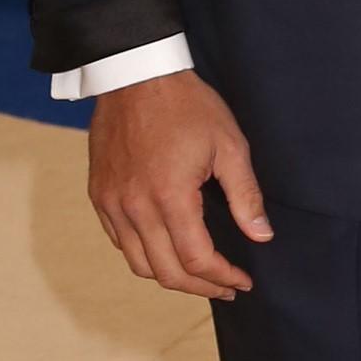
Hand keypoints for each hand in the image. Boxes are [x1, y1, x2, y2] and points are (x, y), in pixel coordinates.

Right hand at [89, 73, 272, 300]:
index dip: (222, 277)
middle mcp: (134, 207)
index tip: (242, 281)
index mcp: (169, 196)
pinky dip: (144, 254)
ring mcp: (111, 202)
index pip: (197, 260)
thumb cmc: (186, 106)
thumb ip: (245, 196)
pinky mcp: (99, 194)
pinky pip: (119, 241)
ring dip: (171, 276)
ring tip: (199, 274)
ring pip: (139, 263)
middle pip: (166, 272)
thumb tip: (261, 236)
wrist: (134, 74)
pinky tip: (167, 248)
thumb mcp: (229, 145)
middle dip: (200, 287)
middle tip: (226, 286)